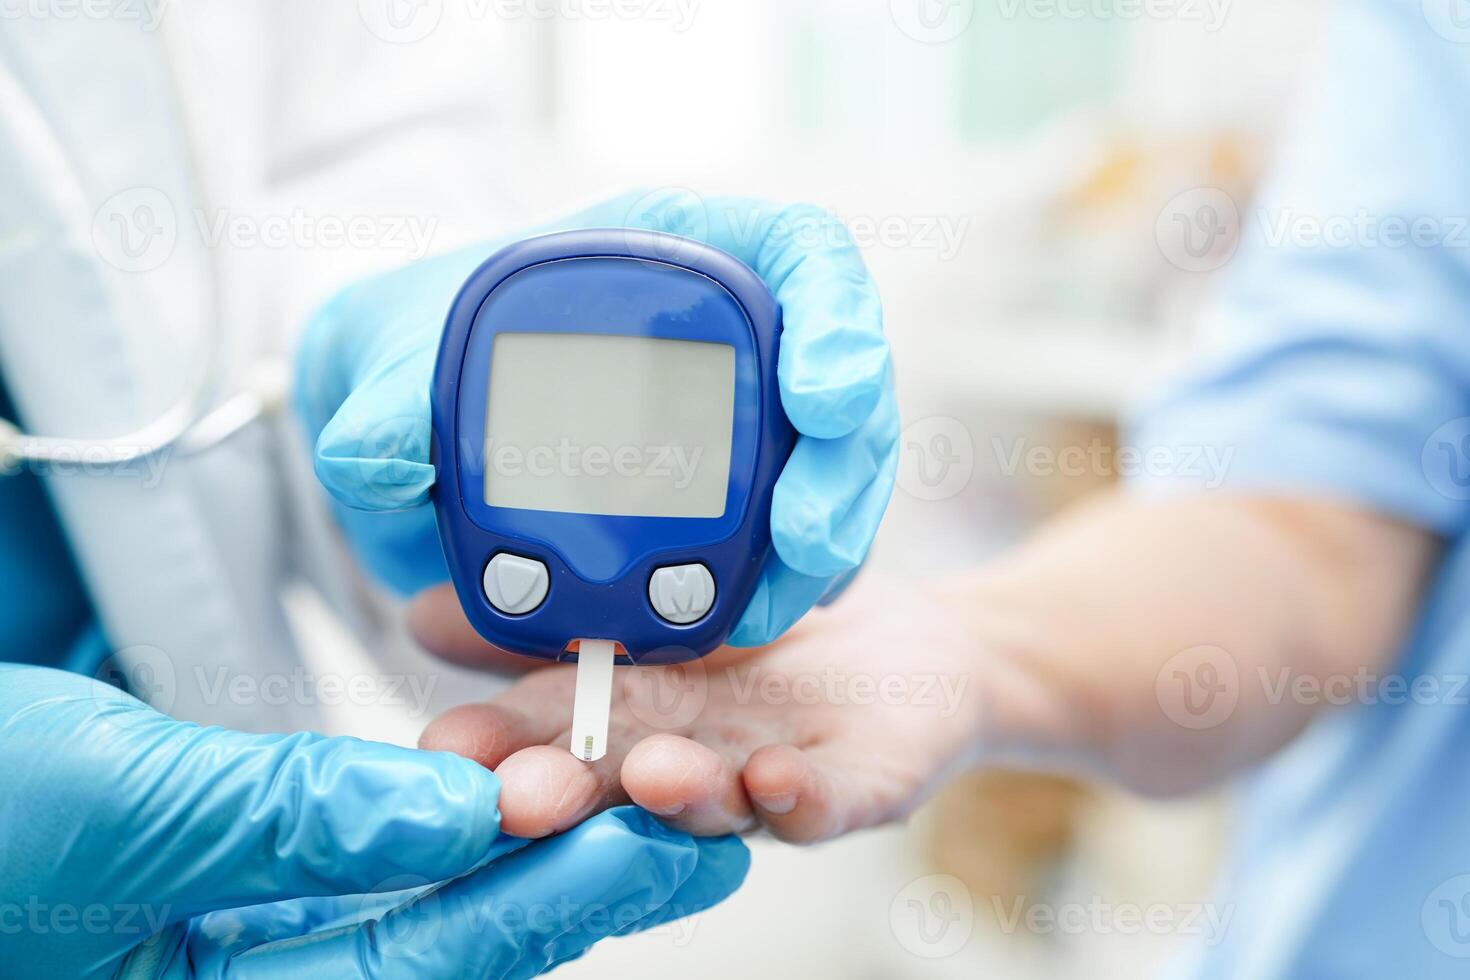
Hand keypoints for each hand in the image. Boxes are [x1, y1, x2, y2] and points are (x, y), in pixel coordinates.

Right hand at [0, 664, 747, 978]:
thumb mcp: (110, 812)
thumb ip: (283, 818)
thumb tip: (448, 813)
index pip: (422, 963)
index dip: (546, 902)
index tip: (650, 839)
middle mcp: (256, 968)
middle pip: (449, 936)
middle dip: (576, 877)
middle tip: (695, 816)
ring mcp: (256, 919)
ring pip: (425, 891)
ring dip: (531, 836)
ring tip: (641, 784)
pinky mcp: (253, 859)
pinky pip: (373, 844)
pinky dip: (452, 805)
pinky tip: (513, 771)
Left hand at [294, 188, 898, 644]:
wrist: (415, 417)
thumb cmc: (419, 347)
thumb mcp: (390, 353)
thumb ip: (384, 401)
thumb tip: (374, 459)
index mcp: (673, 253)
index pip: (799, 252)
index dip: (836, 318)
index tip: (820, 396)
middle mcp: (728, 333)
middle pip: (843, 379)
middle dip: (841, 466)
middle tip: (804, 540)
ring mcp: (740, 418)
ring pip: (832, 470)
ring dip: (822, 543)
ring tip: (767, 611)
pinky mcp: (730, 497)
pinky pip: (786, 538)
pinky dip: (781, 584)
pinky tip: (752, 623)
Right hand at [409, 575, 986, 840]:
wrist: (905, 655)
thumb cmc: (772, 637)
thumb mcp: (655, 600)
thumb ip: (553, 608)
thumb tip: (425, 609)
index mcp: (627, 715)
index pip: (545, 733)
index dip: (493, 747)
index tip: (441, 751)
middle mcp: (683, 758)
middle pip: (612, 788)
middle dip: (563, 796)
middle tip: (515, 797)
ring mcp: (760, 777)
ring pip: (711, 802)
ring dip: (676, 795)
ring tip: (650, 773)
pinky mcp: (848, 786)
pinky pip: (822, 803)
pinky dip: (797, 798)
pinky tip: (774, 779)